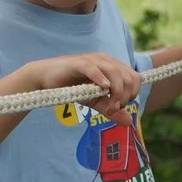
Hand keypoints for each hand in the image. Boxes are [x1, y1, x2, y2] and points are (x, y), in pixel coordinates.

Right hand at [21, 53, 142, 125]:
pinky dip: (100, 78)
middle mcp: (106, 60)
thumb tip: (129, 122)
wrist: (47, 78)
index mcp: (113, 67)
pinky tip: (103, 89)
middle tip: (112, 109)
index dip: (132, 94)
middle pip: (128, 77)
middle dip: (124, 96)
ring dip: (116, 92)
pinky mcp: (78, 63)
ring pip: (114, 72)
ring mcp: (93, 60)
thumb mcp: (95, 101)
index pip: (135, 78)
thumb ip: (111, 110)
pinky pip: (93, 69)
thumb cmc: (72, 87)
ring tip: (109, 106)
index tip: (119, 107)